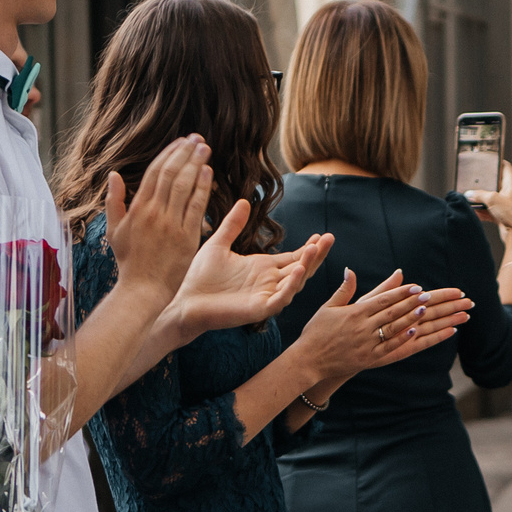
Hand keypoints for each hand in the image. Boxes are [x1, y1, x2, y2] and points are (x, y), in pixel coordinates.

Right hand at [103, 136, 214, 300]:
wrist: (142, 289)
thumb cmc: (129, 261)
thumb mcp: (114, 230)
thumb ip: (114, 201)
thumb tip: (114, 174)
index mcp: (137, 209)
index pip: (155, 173)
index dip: (169, 154)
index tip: (181, 142)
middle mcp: (154, 213)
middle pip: (172, 174)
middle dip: (185, 153)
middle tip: (197, 139)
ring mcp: (171, 224)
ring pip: (185, 186)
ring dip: (196, 164)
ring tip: (205, 149)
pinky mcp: (187, 237)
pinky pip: (196, 207)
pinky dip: (203, 188)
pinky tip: (209, 173)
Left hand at [166, 223, 332, 339]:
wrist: (182, 300)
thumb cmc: (198, 277)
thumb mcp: (218, 244)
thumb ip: (233, 225)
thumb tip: (244, 201)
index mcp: (262, 268)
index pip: (293, 257)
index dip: (309, 247)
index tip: (322, 234)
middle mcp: (268, 283)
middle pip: (301, 268)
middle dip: (316, 254)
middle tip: (330, 238)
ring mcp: (265, 297)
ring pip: (295, 283)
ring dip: (307, 266)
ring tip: (315, 249)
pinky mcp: (257, 310)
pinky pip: (280, 299)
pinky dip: (291, 286)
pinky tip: (298, 270)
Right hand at [292, 268, 463, 387]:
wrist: (309, 360)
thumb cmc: (317, 332)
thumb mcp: (328, 308)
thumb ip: (344, 290)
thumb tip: (350, 270)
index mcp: (354, 313)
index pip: (382, 300)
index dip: (400, 292)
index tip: (416, 286)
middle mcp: (361, 327)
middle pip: (391, 312)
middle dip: (411, 302)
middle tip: (429, 295)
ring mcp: (366, 343)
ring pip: (393, 329)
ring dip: (411, 318)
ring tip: (426, 310)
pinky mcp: (368, 358)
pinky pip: (389, 348)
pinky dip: (403, 339)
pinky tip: (416, 332)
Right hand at [465, 160, 511, 232]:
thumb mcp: (492, 199)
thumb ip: (479, 195)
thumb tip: (469, 194)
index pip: (505, 166)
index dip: (496, 162)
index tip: (486, 160)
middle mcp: (509, 192)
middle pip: (494, 182)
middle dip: (483, 183)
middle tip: (472, 180)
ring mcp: (505, 203)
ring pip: (490, 197)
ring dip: (480, 198)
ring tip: (469, 197)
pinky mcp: (501, 214)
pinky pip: (488, 210)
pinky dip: (481, 211)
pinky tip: (473, 212)